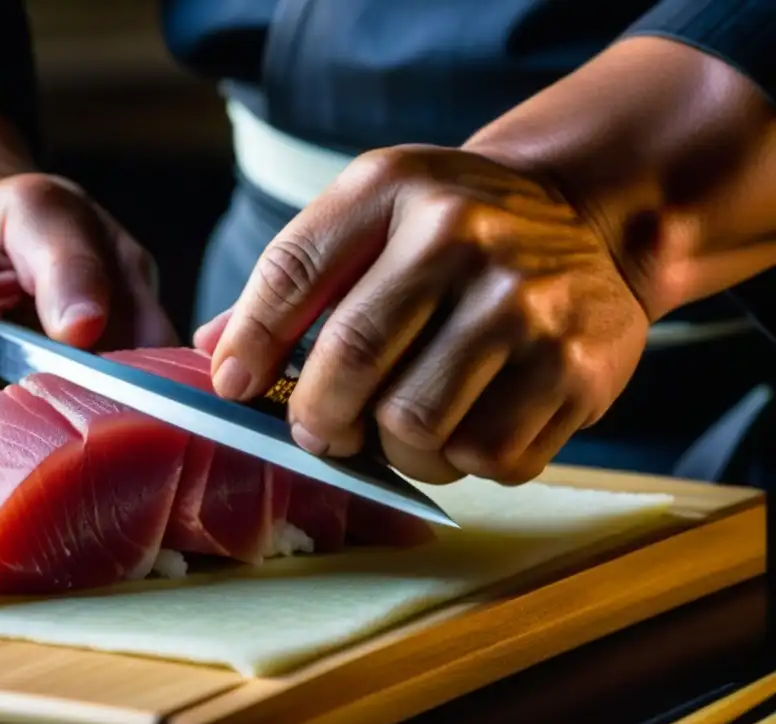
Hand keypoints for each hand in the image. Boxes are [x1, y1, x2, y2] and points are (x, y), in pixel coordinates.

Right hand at [0, 173, 176, 438]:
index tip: (84, 331)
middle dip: (15, 421)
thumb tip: (176, 394)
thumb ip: (143, 312)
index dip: (69, 295)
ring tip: (26, 417)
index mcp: (25, 212)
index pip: (51, 256)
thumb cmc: (51, 250)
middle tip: (62, 437)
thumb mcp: (112, 254)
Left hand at [199, 147, 650, 485]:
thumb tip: (213, 356)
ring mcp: (528, 306)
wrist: (584, 221)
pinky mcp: (578, 372)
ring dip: (394, 447)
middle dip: (317, 415)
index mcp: (397, 188)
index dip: (250, 342)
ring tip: (402, 425)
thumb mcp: (373, 217)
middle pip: (352, 359)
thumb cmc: (453, 233)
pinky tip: (464, 426)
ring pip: (415, 426)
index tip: (231, 388)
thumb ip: (296, 281)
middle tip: (320, 428)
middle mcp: (465, 236)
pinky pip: (486, 459)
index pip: (293, 272)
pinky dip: (460, 461)